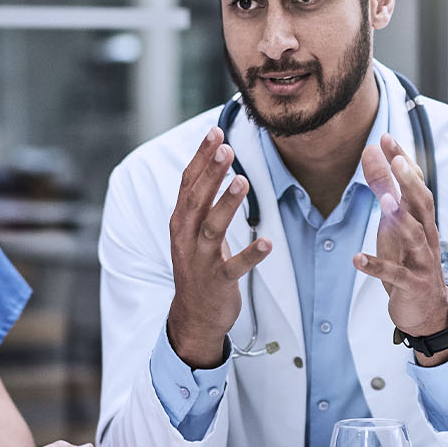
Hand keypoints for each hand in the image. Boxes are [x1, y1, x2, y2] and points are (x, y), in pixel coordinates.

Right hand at [167, 127, 272, 368]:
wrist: (193, 315)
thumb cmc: (198, 265)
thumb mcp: (193, 229)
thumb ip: (200, 200)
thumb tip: (215, 160)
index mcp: (180, 221)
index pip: (188, 182)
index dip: (201, 157)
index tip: (215, 132)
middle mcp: (185, 237)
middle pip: (196, 199)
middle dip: (211, 172)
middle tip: (226, 148)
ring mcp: (200, 260)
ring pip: (212, 228)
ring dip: (226, 204)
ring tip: (243, 181)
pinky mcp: (217, 281)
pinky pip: (234, 267)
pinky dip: (250, 255)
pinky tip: (266, 243)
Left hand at [354, 134, 447, 358]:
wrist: (427, 310)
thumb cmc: (410, 260)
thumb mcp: (396, 224)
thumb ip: (386, 191)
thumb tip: (372, 154)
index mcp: (422, 219)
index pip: (416, 183)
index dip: (403, 160)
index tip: (386, 138)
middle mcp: (426, 235)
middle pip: (422, 204)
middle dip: (409, 181)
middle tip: (395, 160)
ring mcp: (421, 260)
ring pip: (414, 235)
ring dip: (399, 218)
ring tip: (383, 201)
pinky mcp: (410, 284)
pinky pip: (393, 274)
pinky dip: (376, 266)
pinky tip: (356, 259)